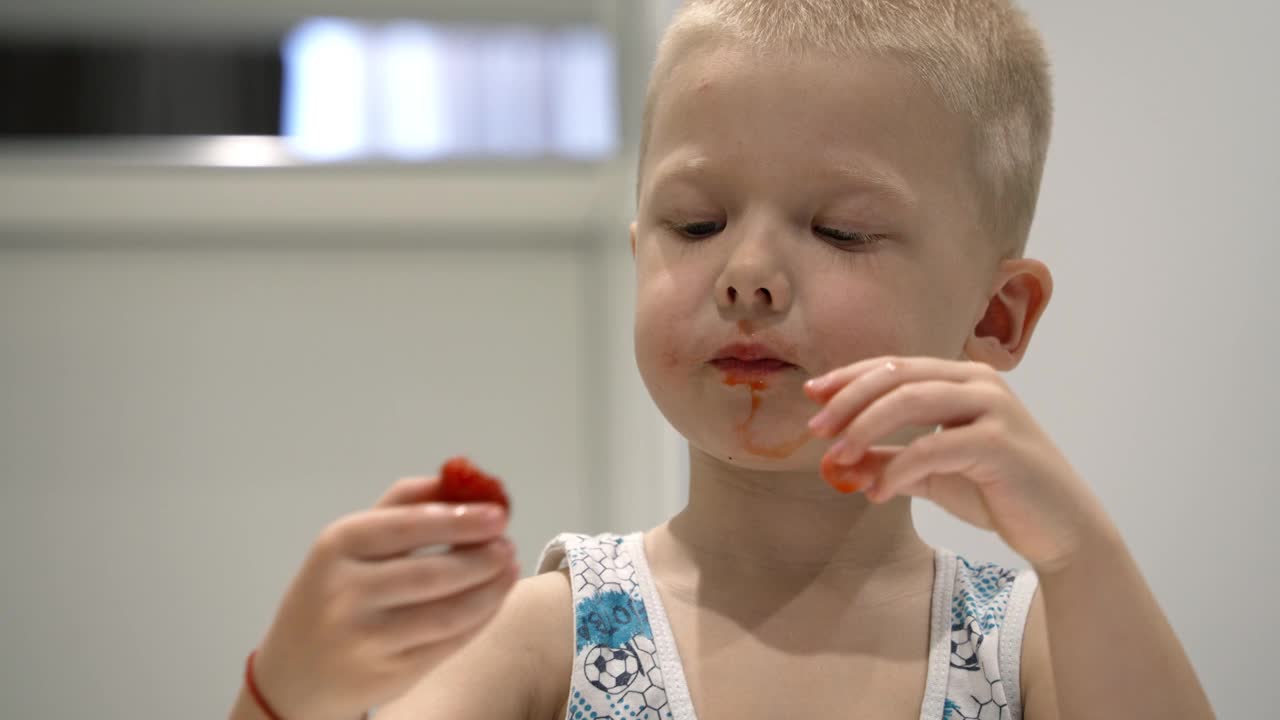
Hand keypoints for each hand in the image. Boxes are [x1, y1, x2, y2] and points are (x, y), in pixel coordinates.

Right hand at [250, 476, 519, 719]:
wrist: (294, 674)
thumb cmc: (332, 593)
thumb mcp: (350, 543)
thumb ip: (403, 505)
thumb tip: (462, 477)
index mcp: (337, 547)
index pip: (408, 526)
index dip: (458, 519)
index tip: (498, 513)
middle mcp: (346, 593)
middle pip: (433, 573)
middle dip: (482, 558)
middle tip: (507, 545)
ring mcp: (366, 639)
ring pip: (448, 613)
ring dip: (490, 590)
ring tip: (509, 568)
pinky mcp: (388, 675)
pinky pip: (448, 644)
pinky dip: (480, 619)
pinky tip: (493, 600)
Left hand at [805, 356, 1110, 572]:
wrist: (1058, 528)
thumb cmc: (995, 493)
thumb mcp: (930, 473)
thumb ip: (889, 459)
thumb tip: (838, 460)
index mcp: (961, 378)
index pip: (893, 366)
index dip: (848, 378)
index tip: (811, 395)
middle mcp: (978, 382)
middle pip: (896, 376)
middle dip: (849, 400)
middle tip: (816, 429)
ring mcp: (993, 408)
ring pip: (910, 401)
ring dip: (864, 429)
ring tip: (838, 458)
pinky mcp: (1000, 442)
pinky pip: (932, 447)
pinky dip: (897, 469)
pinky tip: (876, 493)